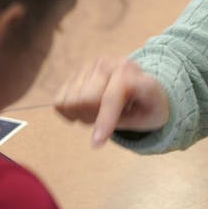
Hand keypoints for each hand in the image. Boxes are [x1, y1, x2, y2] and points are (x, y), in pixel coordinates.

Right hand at [53, 58, 168, 146]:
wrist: (143, 86)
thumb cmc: (148, 106)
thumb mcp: (148, 119)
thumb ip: (120, 123)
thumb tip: (95, 140)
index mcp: (132, 75)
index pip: (112, 96)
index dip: (104, 120)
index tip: (97, 143)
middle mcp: (110, 64)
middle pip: (85, 100)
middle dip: (91, 117)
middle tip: (106, 121)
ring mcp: (91, 65)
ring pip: (69, 100)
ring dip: (80, 114)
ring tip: (100, 112)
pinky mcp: (78, 71)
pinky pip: (60, 99)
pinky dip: (69, 111)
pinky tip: (86, 108)